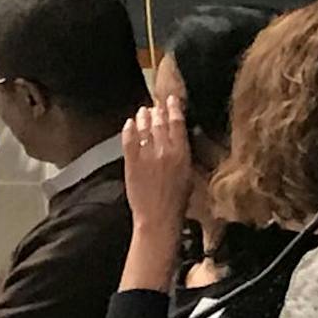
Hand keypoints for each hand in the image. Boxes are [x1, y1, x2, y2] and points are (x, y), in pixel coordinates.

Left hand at [122, 95, 193, 247]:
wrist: (158, 216)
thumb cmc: (177, 201)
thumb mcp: (189, 175)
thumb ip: (183, 155)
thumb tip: (180, 142)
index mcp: (182, 153)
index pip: (177, 123)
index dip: (174, 108)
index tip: (172, 100)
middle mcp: (164, 150)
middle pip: (160, 122)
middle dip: (157, 111)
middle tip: (155, 105)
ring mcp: (146, 155)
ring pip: (144, 128)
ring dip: (143, 117)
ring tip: (143, 111)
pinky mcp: (131, 162)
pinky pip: (128, 140)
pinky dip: (128, 129)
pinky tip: (128, 123)